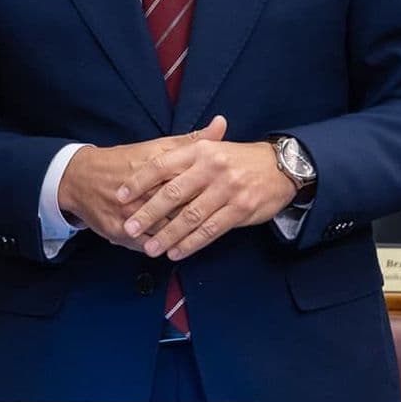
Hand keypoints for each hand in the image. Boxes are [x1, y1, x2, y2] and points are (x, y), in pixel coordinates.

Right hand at [58, 119, 223, 249]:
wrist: (81, 179)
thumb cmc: (124, 161)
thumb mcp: (157, 146)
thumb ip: (192, 140)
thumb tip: (222, 124)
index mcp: (154, 166)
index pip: (190, 182)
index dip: (211, 190)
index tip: (229, 193)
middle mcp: (141, 192)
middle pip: (180, 209)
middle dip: (202, 216)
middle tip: (221, 218)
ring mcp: (129, 214)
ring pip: (165, 231)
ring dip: (184, 237)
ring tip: (202, 236)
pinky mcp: (119, 233)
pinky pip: (147, 245)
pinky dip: (164, 248)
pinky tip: (178, 249)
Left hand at [117, 115, 297, 260]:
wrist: (280, 166)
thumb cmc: (238, 160)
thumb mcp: (213, 149)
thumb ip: (183, 156)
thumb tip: (147, 166)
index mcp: (200, 151)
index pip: (162, 165)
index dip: (139, 181)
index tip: (120, 196)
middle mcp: (212, 168)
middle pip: (173, 193)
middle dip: (148, 213)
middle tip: (129, 227)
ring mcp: (227, 189)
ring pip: (190, 216)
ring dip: (168, 234)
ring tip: (150, 248)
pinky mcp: (240, 209)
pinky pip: (210, 230)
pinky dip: (191, 243)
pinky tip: (176, 252)